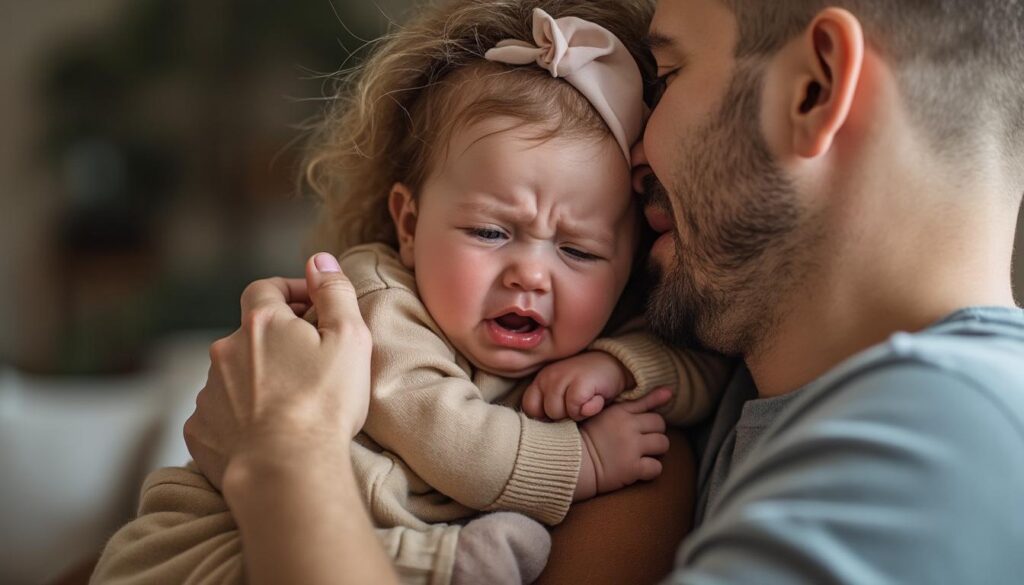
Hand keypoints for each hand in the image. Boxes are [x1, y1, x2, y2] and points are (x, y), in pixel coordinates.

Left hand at [184, 253, 372, 491]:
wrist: (285, 469)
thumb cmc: (324, 403)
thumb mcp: (349, 339)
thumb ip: (335, 292)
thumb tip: (319, 260)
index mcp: (261, 323)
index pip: (266, 288)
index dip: (288, 291)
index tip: (311, 306)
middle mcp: (225, 350)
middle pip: (249, 333)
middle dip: (275, 342)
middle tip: (308, 363)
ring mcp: (208, 391)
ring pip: (232, 374)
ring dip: (256, 379)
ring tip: (288, 405)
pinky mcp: (199, 429)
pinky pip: (218, 414)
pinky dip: (237, 416)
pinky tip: (263, 433)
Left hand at [522, 352, 634, 421]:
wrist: (614, 364)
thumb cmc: (586, 386)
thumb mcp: (563, 396)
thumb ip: (552, 408)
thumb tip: (545, 434)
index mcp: (540, 381)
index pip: (529, 408)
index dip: (545, 417)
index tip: (562, 414)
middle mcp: (547, 376)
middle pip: (544, 414)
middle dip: (561, 417)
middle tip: (577, 406)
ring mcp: (561, 377)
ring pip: (557, 413)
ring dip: (575, 414)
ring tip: (586, 402)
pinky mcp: (579, 381)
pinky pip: (575, 409)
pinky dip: (588, 410)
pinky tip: (596, 399)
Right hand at [573, 388, 671, 500]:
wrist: (570, 463)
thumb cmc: (585, 438)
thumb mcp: (603, 415)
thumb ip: (629, 405)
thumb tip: (665, 391)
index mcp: (619, 412)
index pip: (649, 407)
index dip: (656, 409)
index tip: (663, 403)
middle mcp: (628, 427)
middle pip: (659, 424)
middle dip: (655, 432)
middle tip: (643, 441)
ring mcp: (631, 448)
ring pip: (663, 444)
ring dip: (656, 450)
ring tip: (644, 454)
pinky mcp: (632, 468)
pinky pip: (656, 467)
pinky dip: (651, 469)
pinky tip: (639, 469)